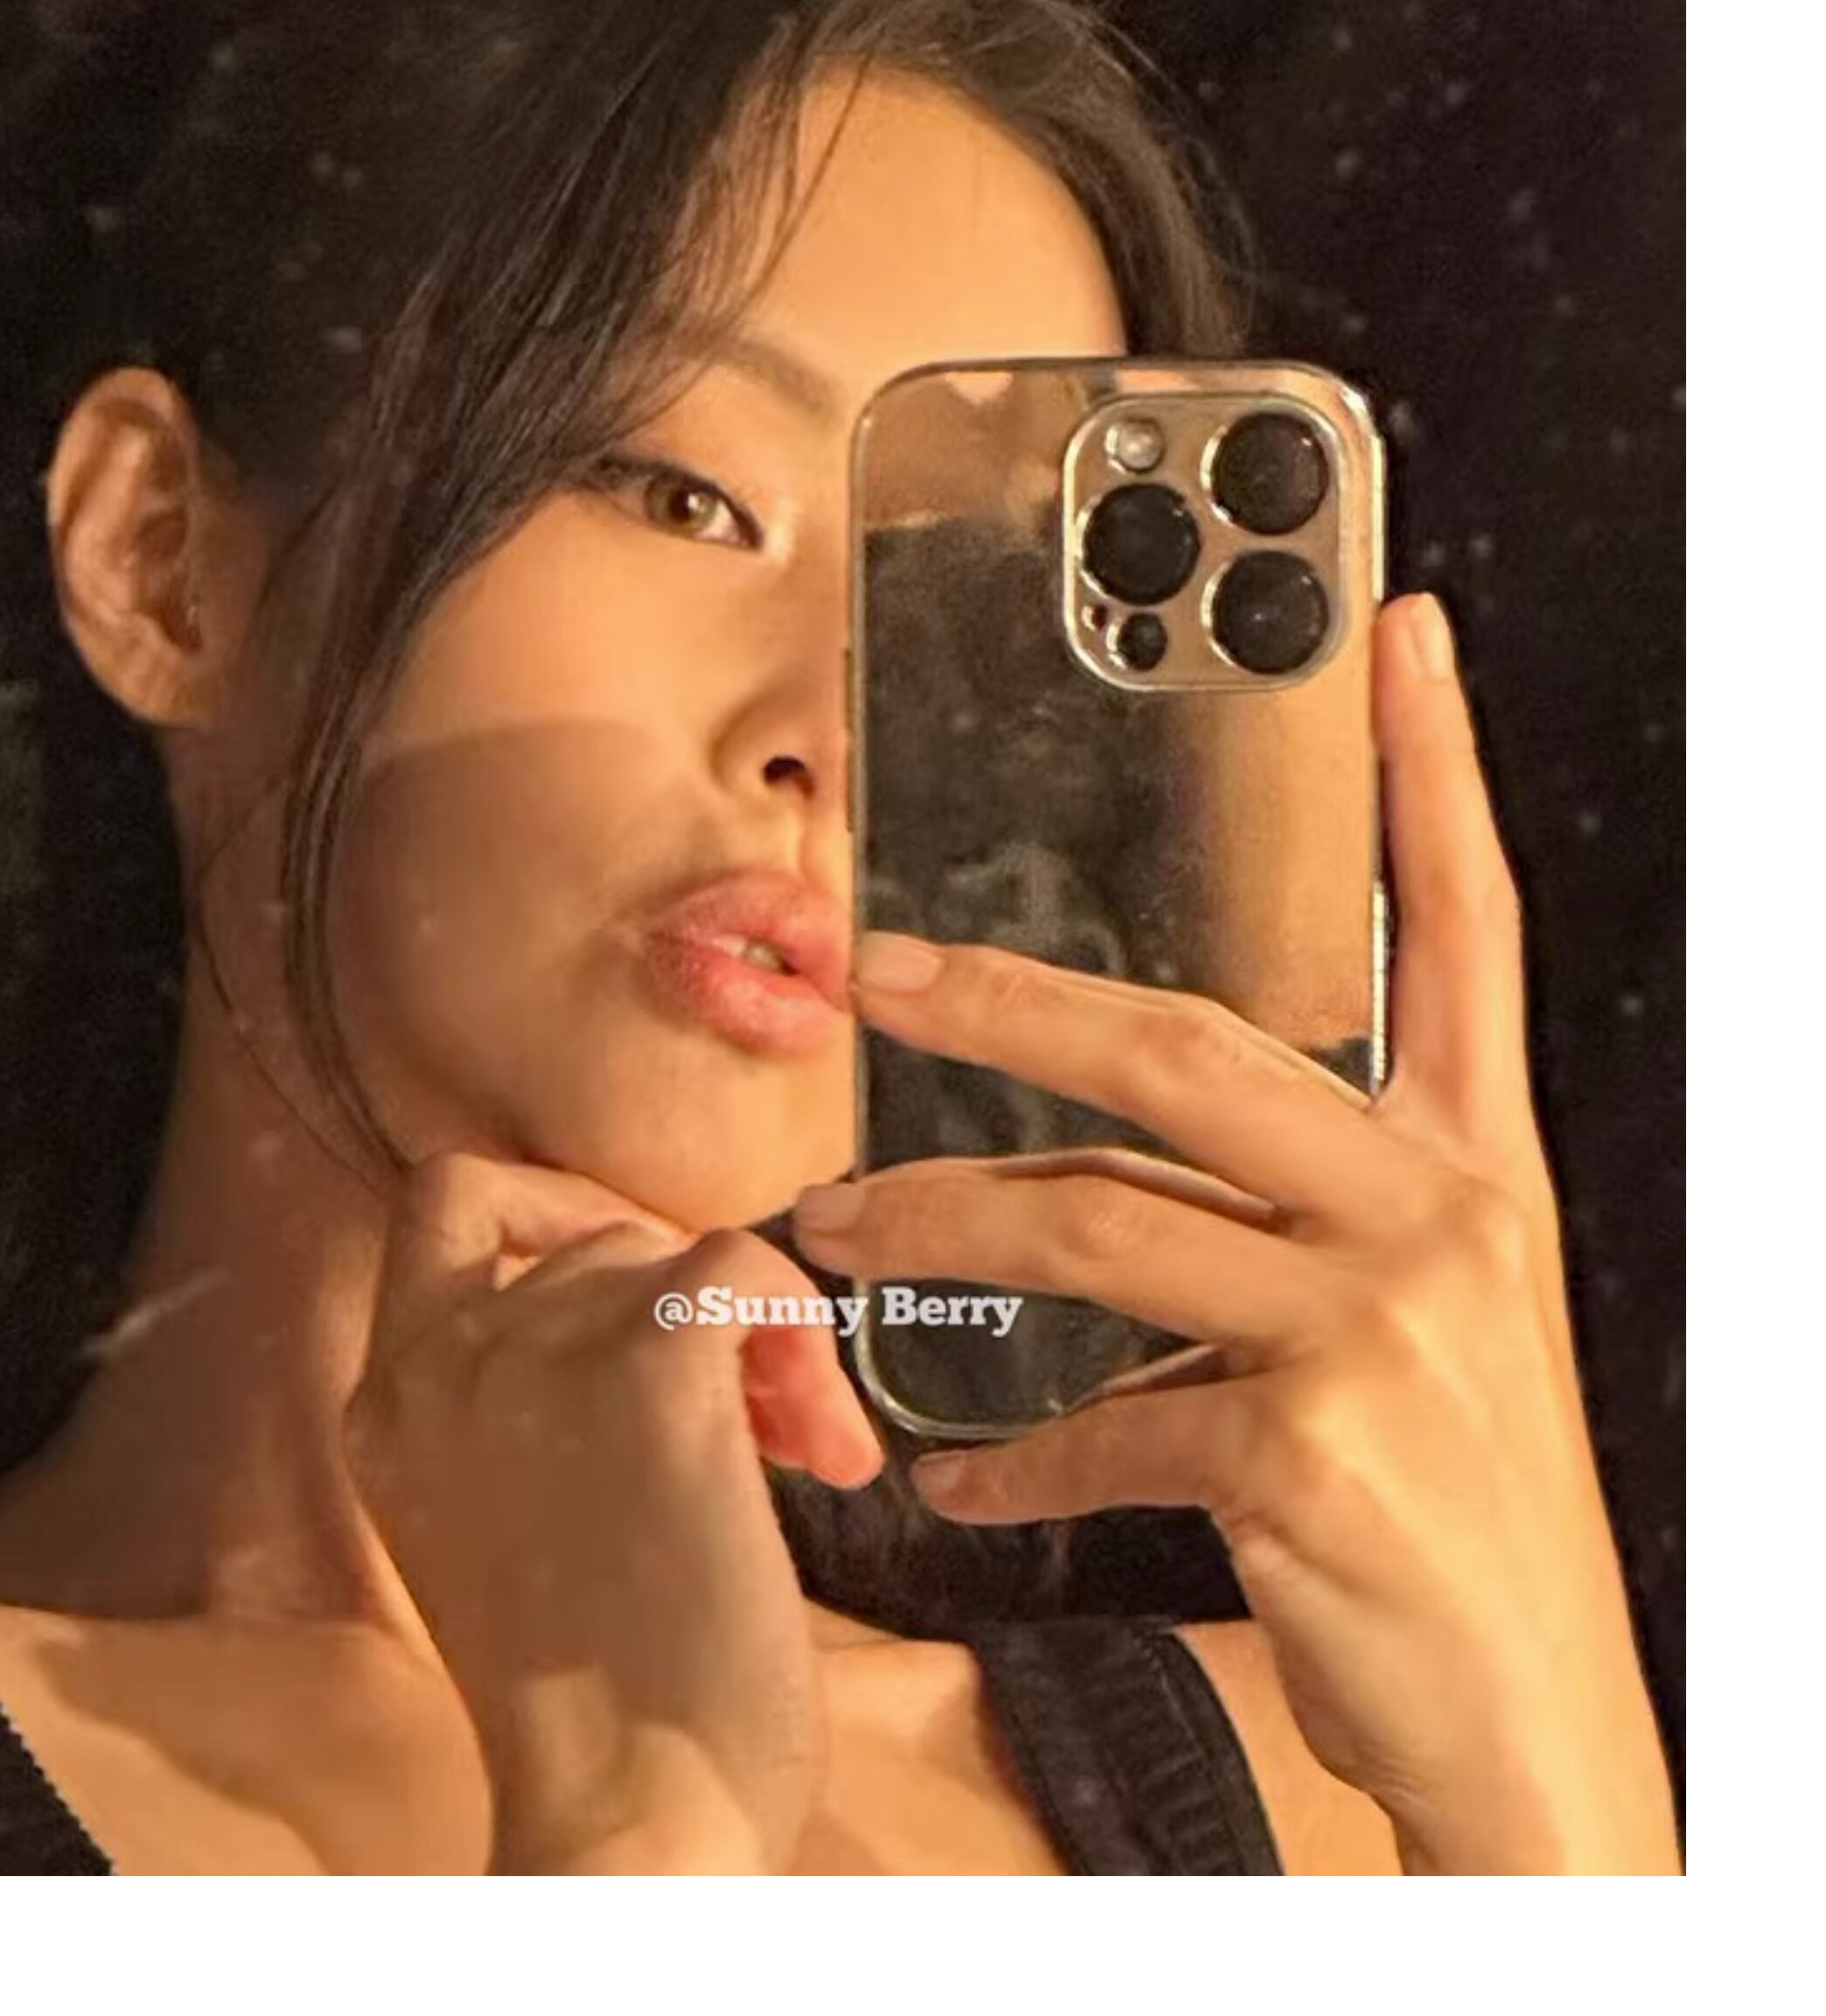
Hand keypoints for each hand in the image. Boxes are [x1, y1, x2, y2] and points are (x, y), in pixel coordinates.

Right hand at [345, 1152, 882, 1873]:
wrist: (635, 1824)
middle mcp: (438, 1364)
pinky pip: (745, 1268)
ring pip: (678, 1255)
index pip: (446, 1204)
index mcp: (385, 1407)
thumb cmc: (603, 1711)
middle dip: (690, 1312)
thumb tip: (660, 1294)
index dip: (556, 1209)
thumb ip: (525, 1405)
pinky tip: (826, 1450)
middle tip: (760, 1426)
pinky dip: (803, 1332)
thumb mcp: (503, 1521)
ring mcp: (535, 1358)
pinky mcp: (649, 1373)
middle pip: (595, 1239)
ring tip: (803, 1460)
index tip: (640, 1292)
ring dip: (764, 1341)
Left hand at [794, 593, 1679, 1874]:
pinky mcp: (1308, 1448)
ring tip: (833, 1232)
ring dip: (941, 1223)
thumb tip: (1082, 1230)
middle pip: (1189, 1047)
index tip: (1399, 634)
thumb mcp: (1416, 1342)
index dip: (1433, 772)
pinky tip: (958, 1477)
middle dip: (1007, 1000)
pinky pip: (1098, 1421)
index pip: (1465, 927)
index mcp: (1475, 1170)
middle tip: (873, 967)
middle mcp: (1438, 1217)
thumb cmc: (1463, 1527)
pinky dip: (1011, 1454)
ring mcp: (1377, 1329)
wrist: (1538, 1738)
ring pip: (1098, 1222)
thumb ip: (1280, 1247)